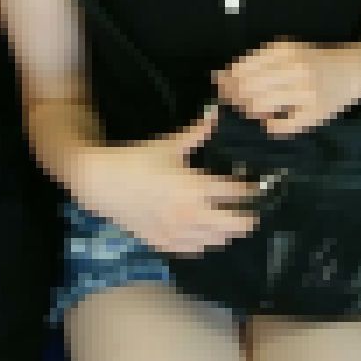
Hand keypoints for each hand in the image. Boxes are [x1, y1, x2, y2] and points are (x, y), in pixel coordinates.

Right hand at [77, 105, 261, 254]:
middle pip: (236, 224)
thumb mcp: (170, 144)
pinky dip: (206, 242)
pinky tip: (207, 232)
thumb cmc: (137, 160)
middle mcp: (191, 214)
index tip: (259, 186)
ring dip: (228, 230)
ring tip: (231, 220)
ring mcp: (177, 233)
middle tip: (253, 209)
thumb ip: (198, 132)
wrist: (102, 183)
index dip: (252, 189)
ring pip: (218, 240)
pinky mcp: (164, 243)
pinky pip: (195, 249)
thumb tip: (216, 112)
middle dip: (248, 216)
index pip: (237, 193)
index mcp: (195, 187)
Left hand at [212, 37, 360, 136]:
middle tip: (230, 99)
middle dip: (233, 96)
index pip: (243, 68)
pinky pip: (280, 127)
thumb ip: (258, 61)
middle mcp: (295, 69)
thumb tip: (221, 76)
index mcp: (285, 50)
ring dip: (249, 111)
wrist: (356, 70)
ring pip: (260, 107)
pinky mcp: (314, 115)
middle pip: (248, 88)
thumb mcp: (288, 51)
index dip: (227, 79)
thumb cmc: (316, 61)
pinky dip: (269, 126)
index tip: (220, 84)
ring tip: (251, 109)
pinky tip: (270, 120)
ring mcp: (305, 93)